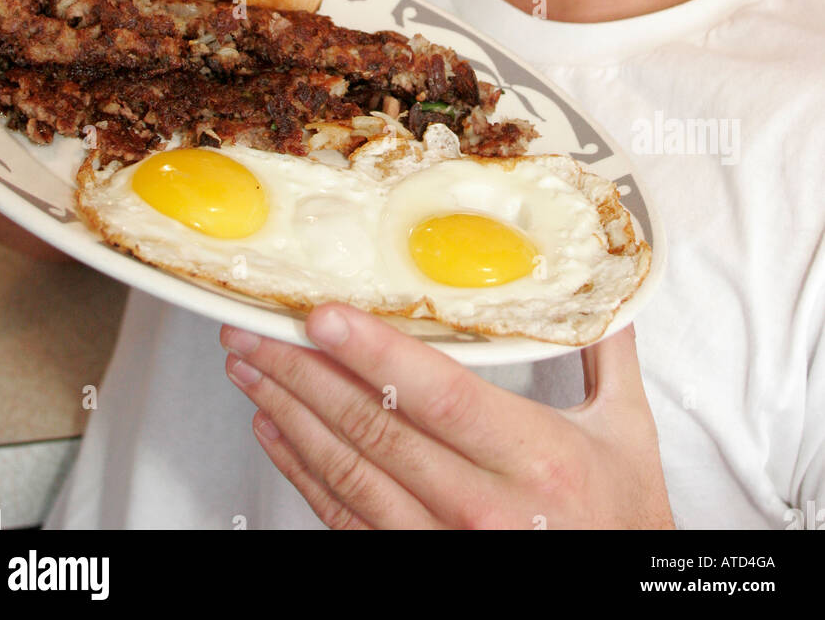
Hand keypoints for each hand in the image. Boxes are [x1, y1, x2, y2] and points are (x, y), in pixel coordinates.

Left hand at [221, 304, 674, 529]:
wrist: (620, 604)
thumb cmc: (621, 525)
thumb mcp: (627, 437)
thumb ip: (605, 355)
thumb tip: (603, 289)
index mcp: (537, 459)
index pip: (439, 396)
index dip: (374, 352)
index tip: (324, 316)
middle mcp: (484, 508)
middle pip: (376, 429)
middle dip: (303, 372)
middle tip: (254, 331)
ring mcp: (445, 546)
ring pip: (349, 473)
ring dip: (289, 415)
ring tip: (250, 370)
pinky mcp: (419, 570)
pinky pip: (346, 520)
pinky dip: (302, 473)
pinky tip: (275, 433)